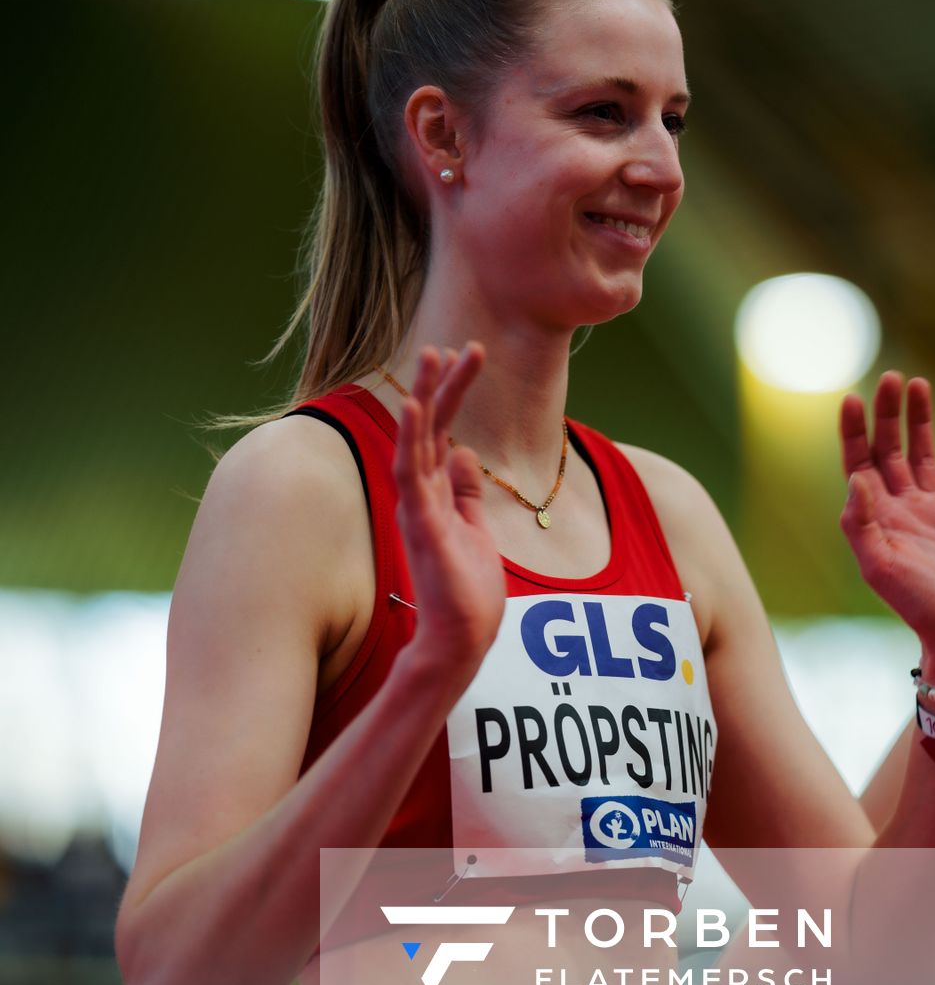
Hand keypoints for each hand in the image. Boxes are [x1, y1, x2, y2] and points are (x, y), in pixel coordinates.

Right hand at [393, 342, 506, 674]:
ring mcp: (418, 509)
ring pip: (416, 442)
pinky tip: (412, 409)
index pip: (444, 432)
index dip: (455, 394)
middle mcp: (421, 496)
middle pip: (428, 429)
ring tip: (432, 358)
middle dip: (439, 386)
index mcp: (435, 495)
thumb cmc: (467, 592)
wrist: (461, 639)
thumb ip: (466, 493)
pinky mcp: (422, 526)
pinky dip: (410, 439)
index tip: (470, 356)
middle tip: (450, 345)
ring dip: (423, 399)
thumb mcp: (475, 530)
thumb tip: (464, 454)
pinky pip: (411, 476)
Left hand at [838, 372, 934, 677]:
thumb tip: (856, 478)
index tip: (852, 397)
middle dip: (887, 414)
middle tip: (889, 377)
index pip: (859, 463)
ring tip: (918, 383)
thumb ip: (863, 522)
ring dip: (922, 420)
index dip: (853, 431)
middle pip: (890, 450)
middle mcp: (905, 509)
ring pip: (926, 454)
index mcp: (879, 518)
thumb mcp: (880, 566)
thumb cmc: (919, 607)